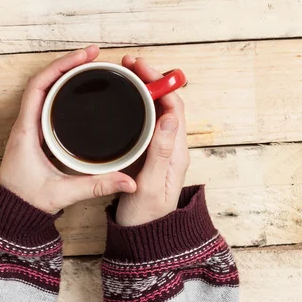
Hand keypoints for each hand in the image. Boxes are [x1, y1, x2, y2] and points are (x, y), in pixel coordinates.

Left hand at [0, 46, 136, 214]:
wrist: (7, 214)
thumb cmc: (25, 201)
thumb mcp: (63, 193)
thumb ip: (96, 186)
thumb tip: (128, 181)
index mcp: (27, 130)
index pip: (39, 86)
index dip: (61, 66)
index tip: (84, 56)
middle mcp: (25, 124)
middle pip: (43, 81)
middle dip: (68, 64)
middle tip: (94, 55)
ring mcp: (29, 127)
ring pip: (44, 89)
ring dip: (64, 74)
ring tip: (88, 64)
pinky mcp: (35, 134)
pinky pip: (46, 102)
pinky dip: (61, 89)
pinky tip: (77, 88)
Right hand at [115, 56, 189, 225]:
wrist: (143, 237)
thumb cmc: (145, 216)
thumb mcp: (150, 185)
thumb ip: (160, 152)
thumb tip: (169, 117)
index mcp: (176, 152)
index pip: (174, 106)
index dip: (160, 83)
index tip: (140, 68)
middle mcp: (172, 148)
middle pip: (166, 103)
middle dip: (151, 79)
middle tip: (128, 64)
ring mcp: (162, 151)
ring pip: (157, 111)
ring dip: (144, 90)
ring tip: (125, 75)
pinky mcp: (150, 155)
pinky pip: (148, 122)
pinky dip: (138, 105)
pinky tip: (125, 101)